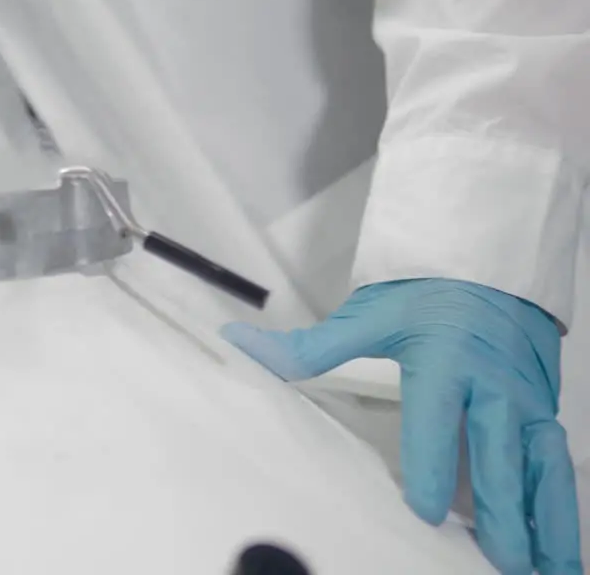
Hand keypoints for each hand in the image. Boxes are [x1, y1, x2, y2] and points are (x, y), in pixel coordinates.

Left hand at [222, 279, 580, 574]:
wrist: (485, 258)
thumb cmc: (426, 290)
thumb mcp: (368, 315)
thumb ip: (310, 347)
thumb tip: (245, 345)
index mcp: (446, 361)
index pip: (437, 422)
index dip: (432, 467)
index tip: (425, 510)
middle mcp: (494, 386)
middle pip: (499, 456)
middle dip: (503, 514)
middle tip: (500, 560)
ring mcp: (527, 401)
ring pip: (542, 469)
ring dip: (549, 523)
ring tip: (548, 570)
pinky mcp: (546, 410)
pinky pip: (557, 466)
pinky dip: (562, 509)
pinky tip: (558, 549)